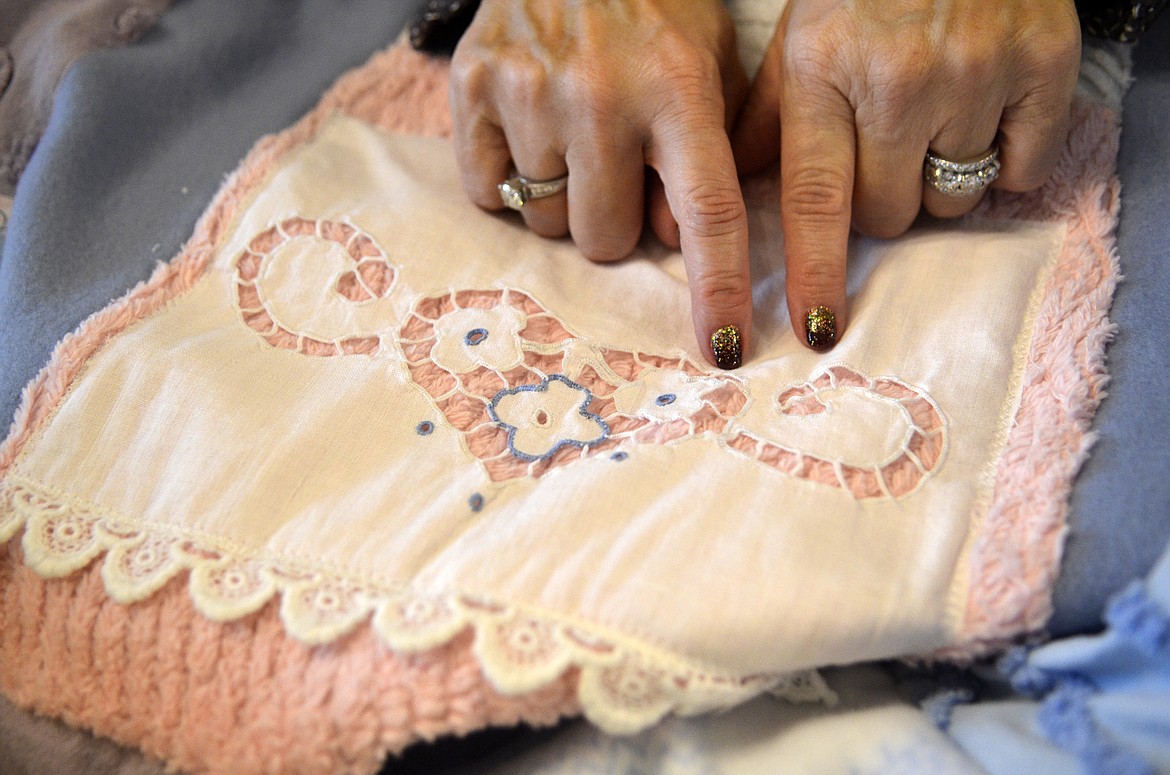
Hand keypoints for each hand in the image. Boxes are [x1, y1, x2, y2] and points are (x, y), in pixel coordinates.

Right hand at [450, 0, 752, 367]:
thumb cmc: (655, 3)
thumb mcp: (712, 61)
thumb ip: (712, 153)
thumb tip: (674, 237)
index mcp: (678, 88)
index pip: (707, 213)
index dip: (719, 290)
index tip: (726, 350)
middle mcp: (600, 95)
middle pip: (605, 239)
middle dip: (616, 221)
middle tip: (618, 169)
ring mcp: (528, 91)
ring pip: (547, 222)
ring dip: (565, 198)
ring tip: (574, 136)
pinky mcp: (471, 85)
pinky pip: (489, 193)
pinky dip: (510, 179)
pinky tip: (529, 129)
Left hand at [732, 0, 1080, 348]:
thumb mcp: (801, 37)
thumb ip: (767, 117)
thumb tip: (732, 192)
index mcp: (825, 70)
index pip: (816, 199)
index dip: (815, 273)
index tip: (816, 331)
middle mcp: (899, 79)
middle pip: (887, 214)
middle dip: (879, 200)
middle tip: (882, 148)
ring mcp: (977, 73)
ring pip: (951, 199)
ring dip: (936, 177)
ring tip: (932, 115)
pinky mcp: (1045, 67)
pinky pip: (1018, 170)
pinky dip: (1002, 157)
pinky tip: (984, 109)